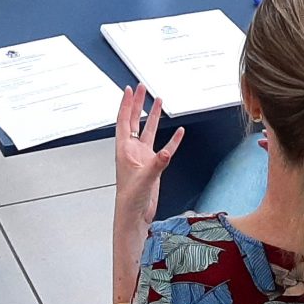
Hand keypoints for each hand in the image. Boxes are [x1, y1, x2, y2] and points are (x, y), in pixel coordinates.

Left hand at [114, 85, 180, 235]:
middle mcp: (133, 150)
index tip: (129, 90)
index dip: (126, 105)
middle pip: (135, 121)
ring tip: (158, 101)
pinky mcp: (154, 166)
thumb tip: (166, 152)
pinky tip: (179, 132)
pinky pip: (165, 148)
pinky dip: (173, 140)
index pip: (124, 121)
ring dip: (153, 117)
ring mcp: (143, 157)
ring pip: (149, 131)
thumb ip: (156, 165)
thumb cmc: (129, 200)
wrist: (134, 216)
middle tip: (141, 88)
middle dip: (138, 104)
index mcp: (124, 150)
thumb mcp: (143, 180)